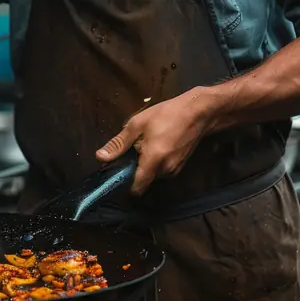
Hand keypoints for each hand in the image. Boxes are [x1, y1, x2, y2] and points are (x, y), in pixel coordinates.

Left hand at [95, 88, 210, 194]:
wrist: (199, 112)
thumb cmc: (167, 114)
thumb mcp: (138, 124)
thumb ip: (119, 143)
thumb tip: (100, 157)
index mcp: (153, 161)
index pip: (136, 188)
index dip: (124, 184)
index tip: (116, 172)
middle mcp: (165, 171)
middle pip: (143, 181)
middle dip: (133, 171)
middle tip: (129, 151)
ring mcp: (175, 170)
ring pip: (152, 176)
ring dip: (145, 166)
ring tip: (143, 144)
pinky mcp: (180, 166)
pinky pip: (161, 170)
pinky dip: (155, 163)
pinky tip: (155, 145)